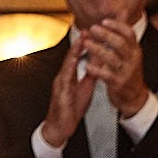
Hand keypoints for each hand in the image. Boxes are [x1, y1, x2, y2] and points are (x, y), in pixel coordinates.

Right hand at [39, 34, 98, 149]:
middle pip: (71, 57)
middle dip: (79, 43)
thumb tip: (97, 64)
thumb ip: (90, 76)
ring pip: (67, 64)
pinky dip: (70, 68)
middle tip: (87, 30)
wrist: (59, 127)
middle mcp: (63, 78)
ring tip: (81, 41)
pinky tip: (73, 61)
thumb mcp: (85, 89)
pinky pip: (66, 78)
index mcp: (70, 77)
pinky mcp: (60, 92)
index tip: (91, 33)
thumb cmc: (70, 109)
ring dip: (74, 52)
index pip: (77, 58)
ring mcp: (60, 84)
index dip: (84, 45)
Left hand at [84, 19, 148, 117]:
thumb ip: (121, 42)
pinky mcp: (119, 83)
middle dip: (106, 35)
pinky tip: (87, 65)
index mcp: (134, 50)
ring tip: (86, 43)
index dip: (117, 26)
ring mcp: (126, 71)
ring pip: (112, 58)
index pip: (129, 34)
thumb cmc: (127, 73)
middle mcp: (132, 59)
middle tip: (92, 29)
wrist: (134, 96)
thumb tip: (113, 23)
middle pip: (120, 44)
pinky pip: (107, 75)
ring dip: (98, 50)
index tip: (104, 21)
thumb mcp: (128, 56)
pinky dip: (97, 69)